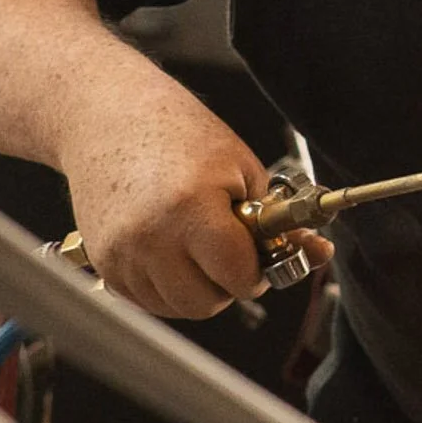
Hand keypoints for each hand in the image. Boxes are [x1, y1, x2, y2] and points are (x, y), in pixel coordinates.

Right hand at [56, 74, 330, 318]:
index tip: (260, 255)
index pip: (238, 277)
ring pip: (175, 308)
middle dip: (227, 285)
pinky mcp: (102, 262)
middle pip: (205, 304)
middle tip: (231, 253)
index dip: (257, 271)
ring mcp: (121, 254)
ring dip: (196, 289)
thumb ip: (278, 221)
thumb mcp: (242, 168)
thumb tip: (319, 255)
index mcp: (191, 209)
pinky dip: (166, 286)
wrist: (106, 114)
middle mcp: (150, 238)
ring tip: (199, 246)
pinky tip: (172, 249)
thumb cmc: (177, 131)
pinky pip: (146, 300)